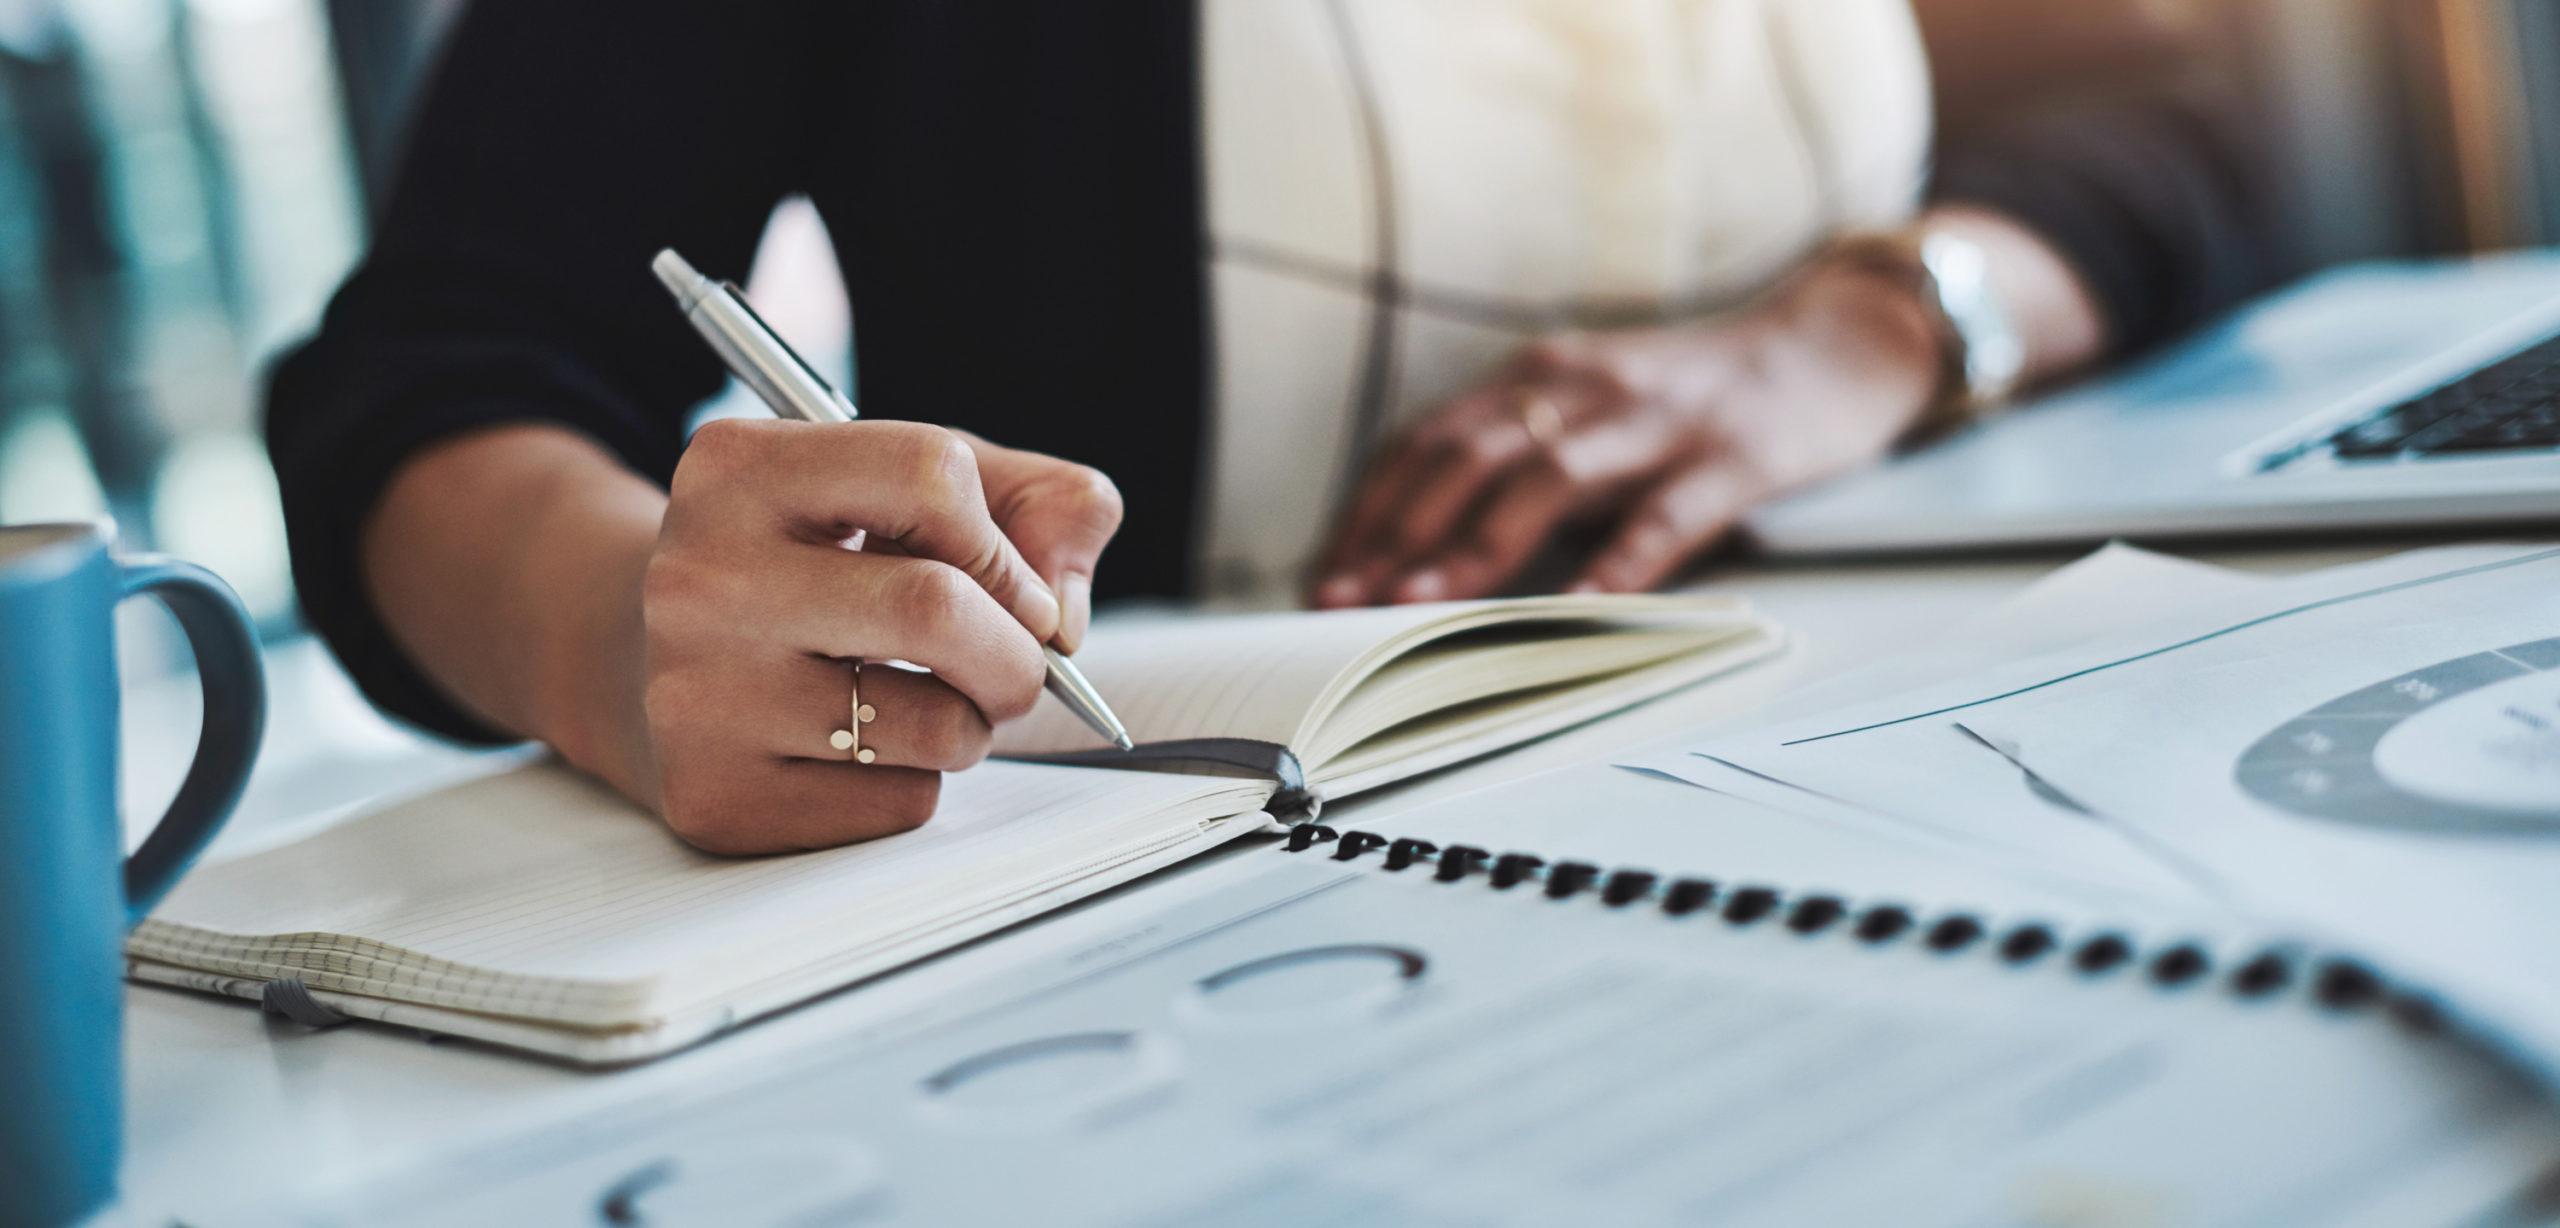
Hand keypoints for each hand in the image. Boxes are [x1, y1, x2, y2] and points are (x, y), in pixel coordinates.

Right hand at [630, 420, 1119, 852]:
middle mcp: (700, 576)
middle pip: (936, 608)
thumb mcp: (903, 490)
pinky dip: (916, 783)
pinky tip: (859, 749)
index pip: (931, 475)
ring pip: (935, 726)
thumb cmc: (807, 565)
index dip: (1006, 542)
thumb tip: (1066, 618)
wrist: (636, 662)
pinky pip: (899, 805)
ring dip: (972, 723)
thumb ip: (1033, 505)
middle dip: (1019, 652)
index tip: (1013, 585)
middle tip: (1016, 665)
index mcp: (739, 468)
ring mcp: (698, 695)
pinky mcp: (716, 796)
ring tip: (925, 700)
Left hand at [1310, 257, 1944, 605]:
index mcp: (1541, 376)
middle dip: (1394, 533)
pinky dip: (1617, 565)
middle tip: (1339, 602)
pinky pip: (1666, 516)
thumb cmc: (1695, 396)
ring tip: (1420, 605)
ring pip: (1548, 481)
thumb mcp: (1590, 405)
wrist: (1836, 343)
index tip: (1321, 573)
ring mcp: (1661, 421)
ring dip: (1475, 546)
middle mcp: (1587, 387)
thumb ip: (1518, 456)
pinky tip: (1578, 611)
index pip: (1427, 442)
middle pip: (1466, 457)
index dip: (1368, 508)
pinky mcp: (1735, 456)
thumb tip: (1421, 542)